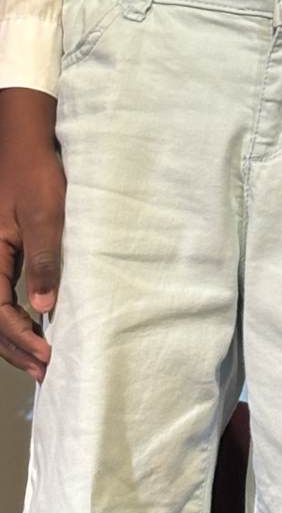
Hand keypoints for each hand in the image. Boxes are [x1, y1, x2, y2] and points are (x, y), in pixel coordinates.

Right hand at [0, 89, 62, 382]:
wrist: (23, 141)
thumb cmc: (35, 174)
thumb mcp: (45, 214)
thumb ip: (44, 258)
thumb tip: (44, 307)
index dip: (20, 338)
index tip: (47, 355)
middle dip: (15, 348)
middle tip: (45, 371)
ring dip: (14, 338)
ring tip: (40, 360)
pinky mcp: (2, 253)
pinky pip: (1, 294)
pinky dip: (15, 317)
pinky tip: (35, 326)